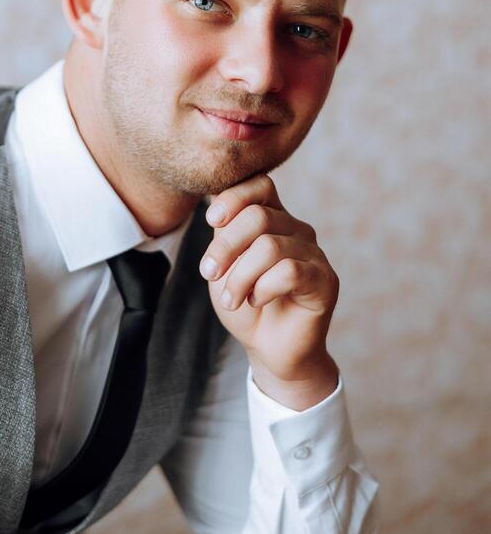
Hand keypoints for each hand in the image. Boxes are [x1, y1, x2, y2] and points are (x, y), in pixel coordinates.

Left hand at [200, 173, 339, 409]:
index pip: (260, 184)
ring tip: (231, 300)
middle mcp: (296, 229)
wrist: (267, 348)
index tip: (211, 221)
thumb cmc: (243, 303)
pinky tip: (256, 301)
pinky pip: (289, 272)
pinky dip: (263, 288)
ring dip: (240, 276)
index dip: (234, 197)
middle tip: (209, 273)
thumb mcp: (224, 264)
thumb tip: (214, 199)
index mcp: (273, 217)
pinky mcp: (325, 280)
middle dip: (225, 247)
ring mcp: (314, 252)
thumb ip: (223, 231)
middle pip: (258, 217)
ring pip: (270, 247)